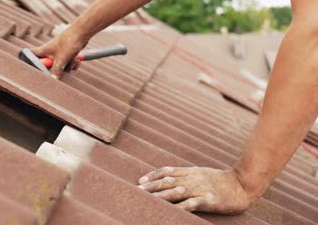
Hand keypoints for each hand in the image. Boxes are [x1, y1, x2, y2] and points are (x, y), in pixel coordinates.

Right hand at [32, 31, 87, 78]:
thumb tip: (51, 80)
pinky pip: (67, 63)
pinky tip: (77, 60)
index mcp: (43, 50)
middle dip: (55, 69)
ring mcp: (58, 53)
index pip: (30, 55)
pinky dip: (72, 63)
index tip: (31, 69)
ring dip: (67, 66)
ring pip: (59, 66)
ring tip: (71, 61)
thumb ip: (55, 71)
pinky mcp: (66, 54)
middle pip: (47, 65)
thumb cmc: (69, 43)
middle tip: (59, 67)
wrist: (82, 33)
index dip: (28, 61)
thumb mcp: (61, 59)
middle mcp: (49, 52)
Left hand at [138, 167, 257, 214]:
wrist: (243, 183)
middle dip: (151, 186)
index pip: (167, 171)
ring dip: (161, 195)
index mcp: (190, 172)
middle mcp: (192, 179)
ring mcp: (200, 189)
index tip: (140, 181)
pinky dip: (183, 206)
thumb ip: (187, 175)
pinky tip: (173, 209)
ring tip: (148, 199)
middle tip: (137, 191)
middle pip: (168, 181)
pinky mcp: (209, 200)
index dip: (153, 175)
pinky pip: (194, 203)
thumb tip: (170, 179)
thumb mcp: (201, 174)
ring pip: (177, 191)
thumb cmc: (221, 180)